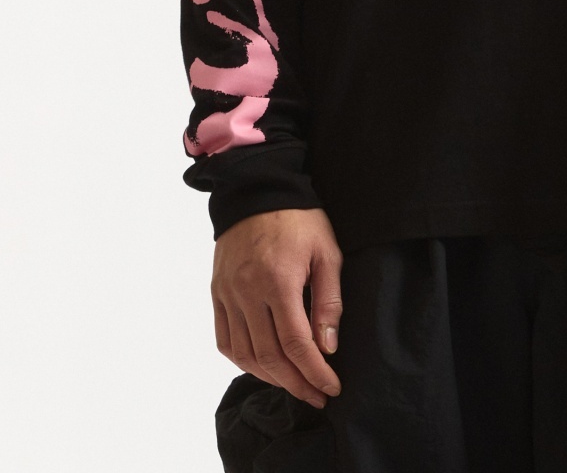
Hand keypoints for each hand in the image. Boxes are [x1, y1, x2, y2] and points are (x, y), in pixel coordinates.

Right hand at [211, 206, 343, 408]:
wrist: (258, 190)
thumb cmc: (299, 219)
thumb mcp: (327, 252)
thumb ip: (328, 301)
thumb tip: (327, 347)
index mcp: (278, 281)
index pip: (295, 344)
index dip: (314, 372)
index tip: (331, 388)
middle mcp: (247, 292)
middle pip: (269, 357)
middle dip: (296, 383)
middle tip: (317, 395)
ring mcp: (228, 294)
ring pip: (245, 354)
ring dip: (270, 378)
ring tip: (294, 384)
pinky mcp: (217, 292)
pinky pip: (224, 340)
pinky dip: (242, 360)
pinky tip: (262, 366)